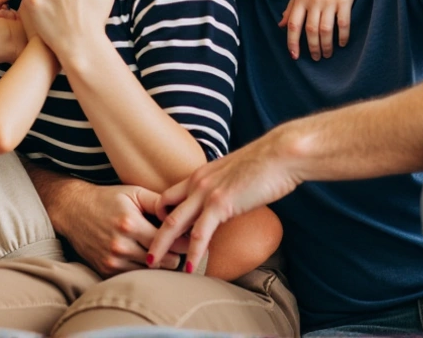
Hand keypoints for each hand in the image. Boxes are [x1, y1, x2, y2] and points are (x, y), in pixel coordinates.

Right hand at [54, 181, 186, 276]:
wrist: (73, 211)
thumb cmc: (107, 199)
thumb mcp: (134, 193)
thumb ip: (159, 202)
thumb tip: (184, 214)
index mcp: (130, 224)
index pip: (169, 242)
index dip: (184, 241)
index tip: (191, 237)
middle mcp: (121, 245)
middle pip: (164, 262)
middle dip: (175, 255)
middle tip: (180, 247)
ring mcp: (112, 261)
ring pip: (151, 272)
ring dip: (161, 264)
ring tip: (167, 253)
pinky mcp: (106, 271)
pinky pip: (135, 276)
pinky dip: (144, 269)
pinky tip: (148, 258)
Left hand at [147, 125, 304, 274]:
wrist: (280, 154)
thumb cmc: (265, 164)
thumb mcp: (235, 174)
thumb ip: (224, 187)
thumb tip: (227, 200)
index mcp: (200, 175)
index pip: (170, 197)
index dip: (162, 215)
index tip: (156, 233)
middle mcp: (197, 183)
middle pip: (164, 211)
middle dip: (151, 232)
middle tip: (142, 251)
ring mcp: (206, 193)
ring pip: (174, 223)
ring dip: (162, 246)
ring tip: (152, 264)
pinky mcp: (220, 203)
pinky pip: (199, 233)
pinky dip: (191, 253)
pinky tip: (188, 268)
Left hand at [278, 0, 364, 59]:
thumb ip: (291, 8)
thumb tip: (280, 24)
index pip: (293, 25)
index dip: (292, 42)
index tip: (294, 56)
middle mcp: (313, 0)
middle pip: (310, 31)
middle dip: (312, 48)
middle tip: (316, 58)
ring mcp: (329, 0)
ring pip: (326, 29)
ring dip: (326, 46)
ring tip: (327, 54)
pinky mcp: (345, 0)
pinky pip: (343, 22)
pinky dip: (342, 36)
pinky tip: (342, 43)